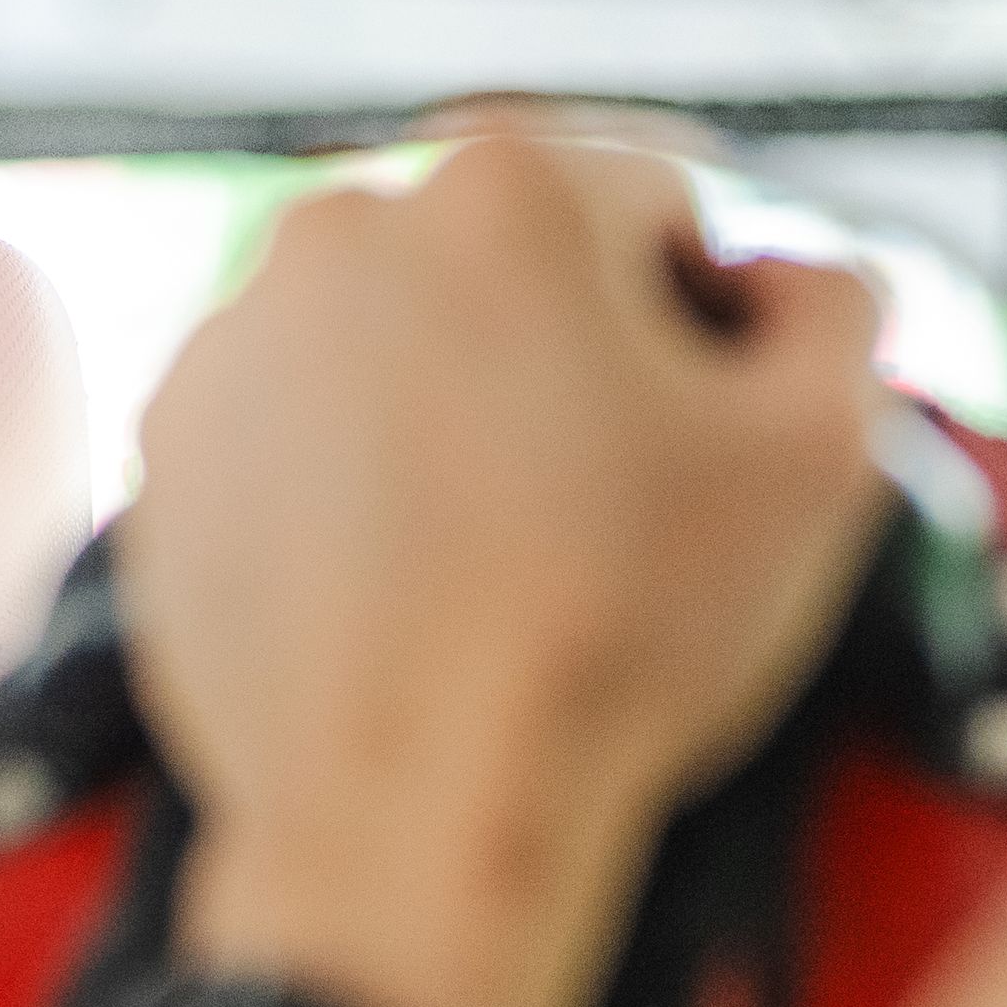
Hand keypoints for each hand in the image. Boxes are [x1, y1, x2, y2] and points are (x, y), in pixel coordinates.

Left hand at [122, 140, 887, 1006]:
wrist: (416, 820)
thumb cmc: (616, 636)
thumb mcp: (819, 453)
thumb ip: (836, 310)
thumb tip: (788, 280)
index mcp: (505, 186)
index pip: (660, 209)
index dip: (712, 328)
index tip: (704, 438)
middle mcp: (342, 223)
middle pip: (513, 263)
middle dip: (571, 356)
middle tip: (605, 505)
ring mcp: (234, 335)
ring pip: (400, 340)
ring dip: (458, 409)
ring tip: (503, 555)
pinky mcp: (171, 445)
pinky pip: (301, 427)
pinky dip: (355, 480)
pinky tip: (411, 582)